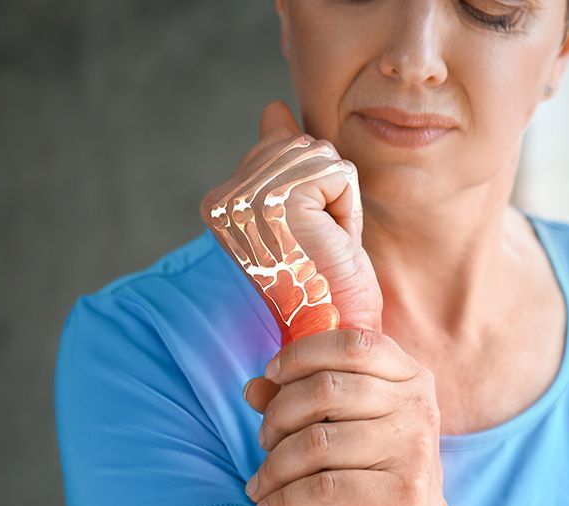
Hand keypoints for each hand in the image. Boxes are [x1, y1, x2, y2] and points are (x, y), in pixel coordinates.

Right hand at [199, 100, 383, 337]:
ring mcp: (248, 199)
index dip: (311, 191)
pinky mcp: (280, 201)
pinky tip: (332, 242)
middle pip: (302, 145)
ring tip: (323, 244)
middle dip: (327, 191)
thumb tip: (273, 109)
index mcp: (219, 203)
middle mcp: (224, 200)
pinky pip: (339, 173)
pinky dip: (349, 208)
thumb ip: (282, 162)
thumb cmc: (326, 283)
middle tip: (318, 244)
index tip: (304, 239)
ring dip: (339, 201)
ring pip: (322, 155)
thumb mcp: (304, 215)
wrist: (337, 333)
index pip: (280, 148)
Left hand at [242, 327, 456, 505]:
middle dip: (279, 415)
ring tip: (258, 484)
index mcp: (411, 377)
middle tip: (263, 441)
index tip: (271, 376)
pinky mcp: (404, 493)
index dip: (303, 354)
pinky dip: (285, 501)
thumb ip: (305, 400)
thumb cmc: (377, 472)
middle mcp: (418, 406)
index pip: (352, 344)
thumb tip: (253, 388)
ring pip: (318, 442)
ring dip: (274, 466)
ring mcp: (415, 449)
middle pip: (326, 389)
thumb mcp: (349, 426)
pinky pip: (325, 488)